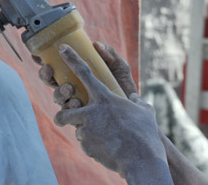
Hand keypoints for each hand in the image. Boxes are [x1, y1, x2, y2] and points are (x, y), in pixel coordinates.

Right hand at [35, 41, 137, 107]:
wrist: (135, 111)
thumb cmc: (125, 86)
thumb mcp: (120, 68)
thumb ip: (110, 55)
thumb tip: (96, 44)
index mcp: (79, 74)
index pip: (58, 65)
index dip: (45, 59)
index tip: (39, 54)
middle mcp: (73, 88)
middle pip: (51, 81)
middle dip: (46, 74)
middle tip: (49, 69)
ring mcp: (75, 103)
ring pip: (57, 97)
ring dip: (59, 91)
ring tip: (68, 88)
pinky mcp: (79, 118)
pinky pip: (68, 114)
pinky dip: (70, 108)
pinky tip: (77, 103)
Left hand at [54, 44, 171, 182]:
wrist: (140, 158)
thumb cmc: (145, 131)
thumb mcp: (145, 110)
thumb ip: (137, 102)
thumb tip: (134, 99)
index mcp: (105, 98)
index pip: (84, 73)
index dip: (72, 59)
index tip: (62, 49)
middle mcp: (91, 112)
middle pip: (64, 110)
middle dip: (64, 113)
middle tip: (72, 115)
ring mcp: (86, 130)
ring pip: (76, 128)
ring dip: (85, 131)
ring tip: (101, 135)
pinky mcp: (87, 147)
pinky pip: (86, 142)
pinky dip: (94, 143)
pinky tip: (109, 146)